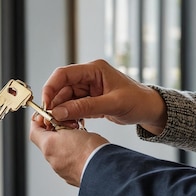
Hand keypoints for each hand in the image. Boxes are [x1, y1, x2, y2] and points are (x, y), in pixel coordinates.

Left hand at [30, 113, 108, 186]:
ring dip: (64, 145)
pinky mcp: (70, 177)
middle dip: (55, 133)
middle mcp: (52, 160)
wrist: (104, 172)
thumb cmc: (93, 150)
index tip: (46, 116)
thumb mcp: (76, 129)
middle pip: (46, 142)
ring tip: (79, 139)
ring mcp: (61, 170)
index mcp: (49, 145)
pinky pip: (66, 164)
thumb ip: (64, 127)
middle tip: (67, 126)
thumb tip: (60, 125)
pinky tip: (83, 152)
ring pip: (57, 153)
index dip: (39, 121)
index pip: (34, 130)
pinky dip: (72, 157)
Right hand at [42, 59, 167, 134]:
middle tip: (52, 120)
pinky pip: (73, 107)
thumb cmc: (138, 101)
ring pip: (66, 99)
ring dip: (62, 112)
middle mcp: (89, 77)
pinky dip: (70, 116)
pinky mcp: (90, 100)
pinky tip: (73, 125)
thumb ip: (85, 107)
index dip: (51, 88)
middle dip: (55, 104)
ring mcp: (89, 89)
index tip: (45, 105)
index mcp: (94, 69)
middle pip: (62, 88)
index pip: (63, 74)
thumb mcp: (112, 104)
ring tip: (65, 125)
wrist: (150, 109)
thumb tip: (59, 112)